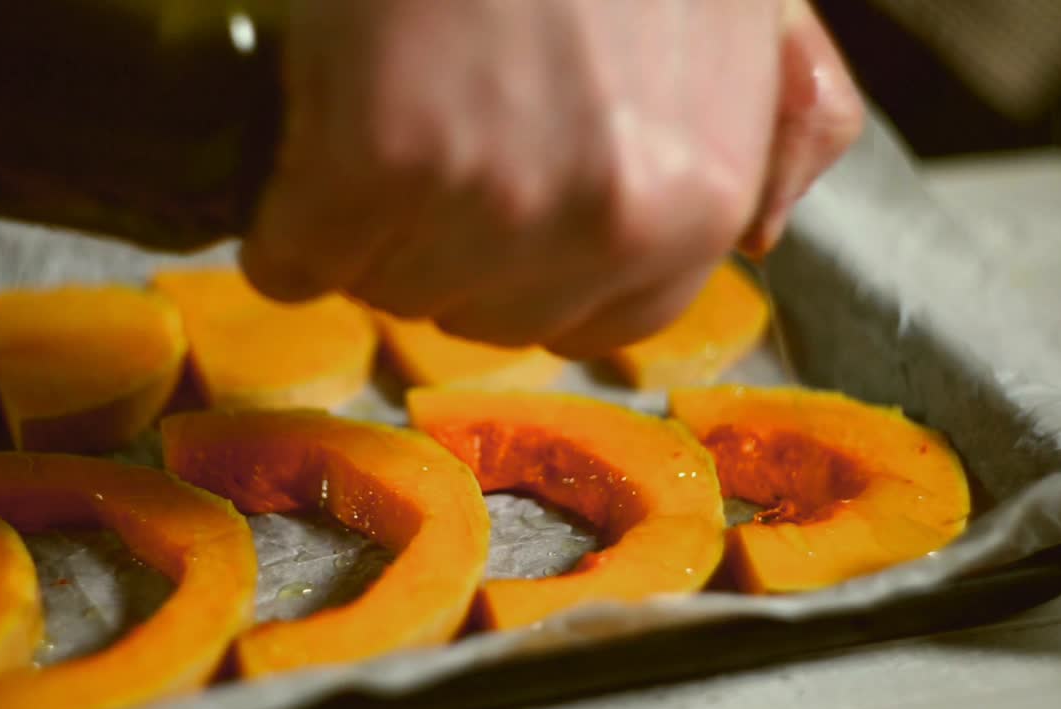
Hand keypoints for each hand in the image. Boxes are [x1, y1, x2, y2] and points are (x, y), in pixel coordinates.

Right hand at [241, 0, 862, 355]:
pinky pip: (293, 257)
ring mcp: (493, 198)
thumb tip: (761, 232)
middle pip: (479, 315)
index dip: (527, 270)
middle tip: (429, 146)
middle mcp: (608, 224)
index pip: (592, 326)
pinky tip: (302, 153)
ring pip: (383, 288)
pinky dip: (277, 225)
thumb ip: (783, 133)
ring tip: (373, 126)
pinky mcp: (377, 156)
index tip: (493, 212)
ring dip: (361, 231)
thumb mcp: (756, 22)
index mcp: (701, 205)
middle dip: (444, 248)